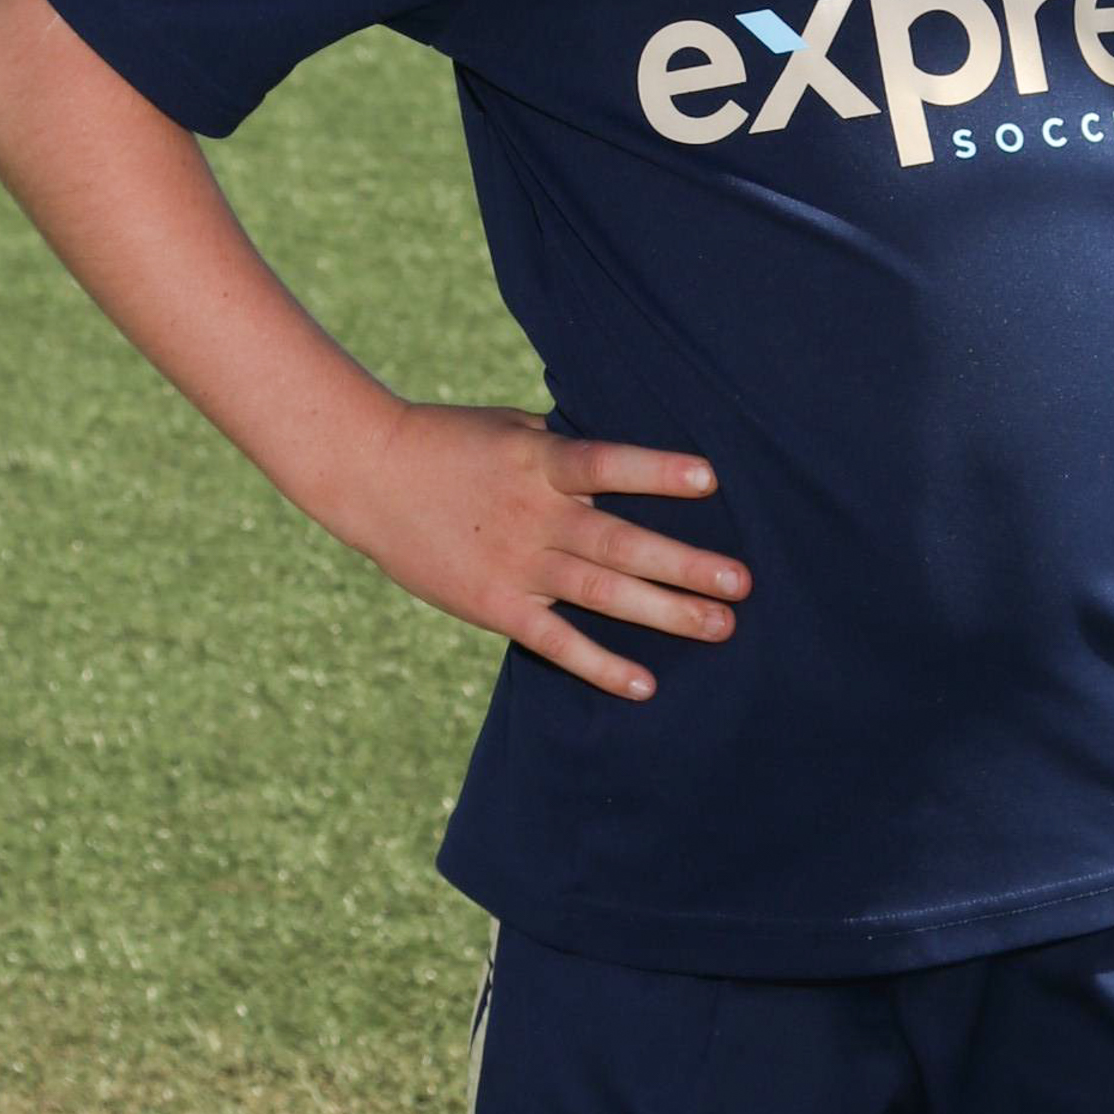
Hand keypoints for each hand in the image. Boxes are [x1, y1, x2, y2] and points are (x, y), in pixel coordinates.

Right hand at [336, 400, 748, 701]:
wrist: (370, 475)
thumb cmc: (451, 442)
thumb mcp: (514, 428)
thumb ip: (567, 448)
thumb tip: (630, 456)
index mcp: (540, 461)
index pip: (606, 463)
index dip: (656, 470)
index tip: (711, 478)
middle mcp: (535, 515)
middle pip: (620, 541)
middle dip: (685, 564)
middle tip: (743, 583)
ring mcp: (516, 563)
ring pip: (601, 593)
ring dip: (664, 612)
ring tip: (721, 627)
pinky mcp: (495, 605)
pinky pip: (555, 641)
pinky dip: (598, 664)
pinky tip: (643, 684)